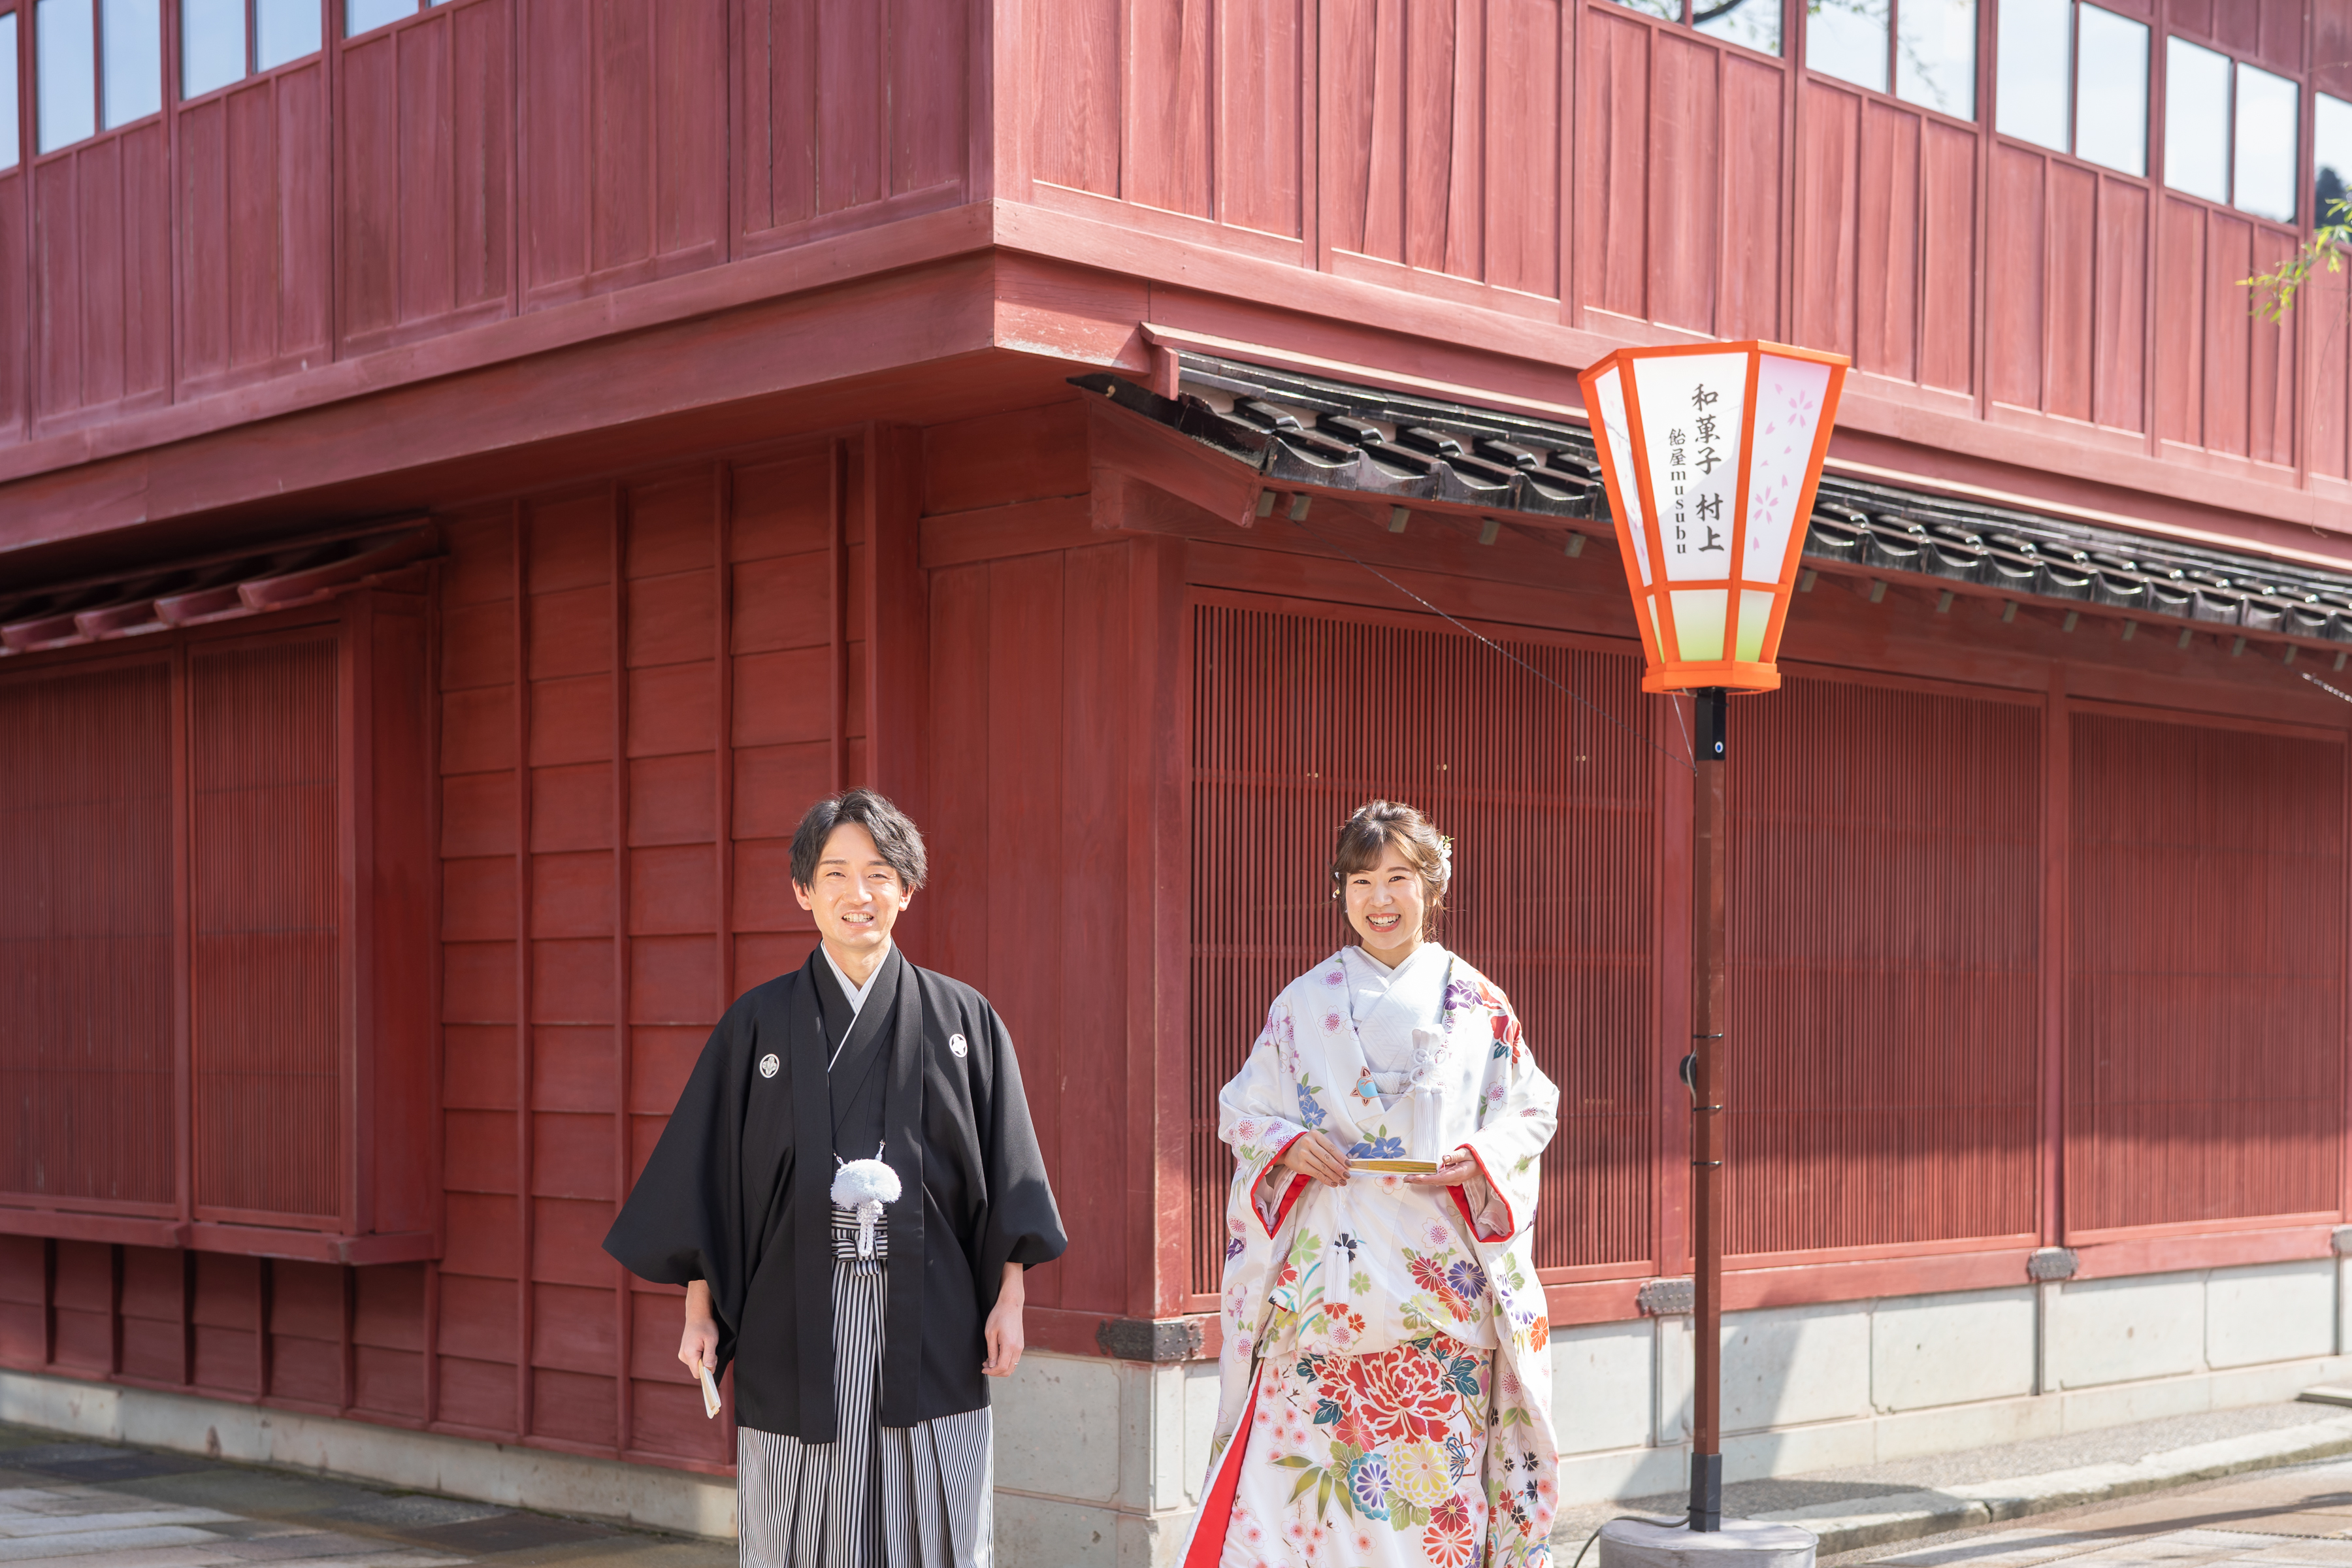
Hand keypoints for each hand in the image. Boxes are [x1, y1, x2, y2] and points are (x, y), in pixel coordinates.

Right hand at [677, 1281, 719, 1378]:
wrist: (697, 1315)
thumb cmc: (706, 1326)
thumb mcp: (711, 1340)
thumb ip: (710, 1356)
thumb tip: (709, 1369)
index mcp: (689, 1354)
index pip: (698, 1373)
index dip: (707, 1370)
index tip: (713, 1360)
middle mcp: (683, 1356)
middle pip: (697, 1370)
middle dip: (706, 1364)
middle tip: (711, 1350)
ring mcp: (682, 1354)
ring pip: (696, 1365)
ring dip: (703, 1359)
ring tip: (706, 1345)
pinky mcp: (684, 1352)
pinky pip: (694, 1360)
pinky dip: (700, 1356)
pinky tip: (702, 1346)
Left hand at [982, 1262, 1024, 1377]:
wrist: (1011, 1304)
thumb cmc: (999, 1316)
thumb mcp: (990, 1333)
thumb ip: (991, 1351)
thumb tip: (992, 1365)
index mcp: (1009, 1345)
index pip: (1002, 1367)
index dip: (991, 1372)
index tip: (983, 1369)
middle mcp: (1018, 1348)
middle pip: (1008, 1370)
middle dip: (996, 1373)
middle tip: (985, 1367)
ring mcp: (1021, 1347)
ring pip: (1012, 1367)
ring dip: (1001, 1368)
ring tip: (989, 1362)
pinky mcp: (1021, 1345)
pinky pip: (1014, 1360)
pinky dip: (1006, 1363)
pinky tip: (997, 1357)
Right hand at [1279, 1131, 1352, 1187]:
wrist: (1288, 1149)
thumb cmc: (1307, 1146)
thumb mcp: (1317, 1142)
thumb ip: (1328, 1150)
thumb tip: (1344, 1163)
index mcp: (1315, 1135)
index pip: (1331, 1148)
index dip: (1341, 1157)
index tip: (1349, 1165)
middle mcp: (1308, 1143)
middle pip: (1327, 1158)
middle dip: (1339, 1168)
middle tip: (1347, 1175)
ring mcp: (1303, 1154)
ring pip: (1323, 1167)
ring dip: (1334, 1176)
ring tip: (1342, 1181)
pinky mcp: (1300, 1165)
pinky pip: (1316, 1174)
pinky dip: (1326, 1179)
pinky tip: (1333, 1183)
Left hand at [1406, 1147, 1478, 1186]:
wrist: (1482, 1164)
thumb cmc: (1474, 1157)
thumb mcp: (1466, 1152)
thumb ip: (1454, 1156)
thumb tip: (1444, 1158)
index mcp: (1458, 1174)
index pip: (1440, 1178)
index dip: (1428, 1178)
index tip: (1417, 1178)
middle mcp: (1454, 1179)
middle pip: (1434, 1181)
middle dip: (1419, 1180)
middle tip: (1406, 1178)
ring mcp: (1451, 1180)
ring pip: (1434, 1181)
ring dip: (1421, 1180)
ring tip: (1408, 1178)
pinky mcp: (1449, 1178)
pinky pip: (1436, 1179)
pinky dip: (1426, 1178)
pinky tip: (1417, 1176)